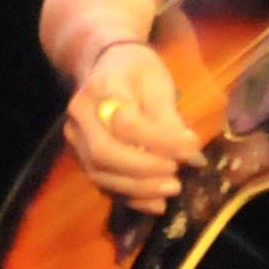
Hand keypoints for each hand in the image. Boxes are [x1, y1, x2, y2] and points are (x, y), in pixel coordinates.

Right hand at [66, 36, 202, 212]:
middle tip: (177, 175)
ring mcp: (75, 140)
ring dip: (138, 188)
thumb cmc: (137, 71)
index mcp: (100, 90)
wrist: (104, 65)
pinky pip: (101, 183)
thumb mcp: (157, 81)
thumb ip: (169, 116)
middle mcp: (79, 117)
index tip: (192, 147)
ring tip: (172, 189)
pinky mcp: (81, 158)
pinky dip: (129, 197)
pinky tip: (155, 203)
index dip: (161, 140)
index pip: (127, 122)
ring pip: (99, 173)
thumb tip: (189, 153)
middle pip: (104, 153)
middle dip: (144, 169)